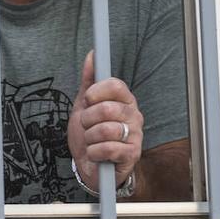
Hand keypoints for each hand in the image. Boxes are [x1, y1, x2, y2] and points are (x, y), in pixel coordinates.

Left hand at [67, 51, 143, 192]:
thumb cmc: (90, 132)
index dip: (96, 91)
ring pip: (105, 130)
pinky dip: (94, 152)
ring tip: (91, 141)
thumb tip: (92, 55)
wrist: (89, 163)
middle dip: (87, 119)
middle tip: (86, 125)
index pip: (115, 85)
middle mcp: (134, 115)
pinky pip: (108, 149)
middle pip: (107, 108)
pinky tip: (96, 153)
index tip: (87, 99)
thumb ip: (88, 81)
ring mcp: (135, 135)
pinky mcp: (133, 154)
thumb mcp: (84, 105)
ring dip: (89, 138)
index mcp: (124, 100)